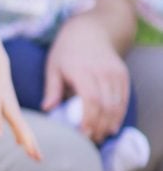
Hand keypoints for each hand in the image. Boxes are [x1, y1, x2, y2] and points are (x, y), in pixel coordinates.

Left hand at [0, 69, 41, 160]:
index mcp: (13, 115)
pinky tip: (17, 143)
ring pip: (23, 131)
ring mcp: (13, 112)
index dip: (29, 144)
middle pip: (27, 133)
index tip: (36, 156)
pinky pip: (17, 127)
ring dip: (28, 142)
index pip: (23, 133)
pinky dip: (19, 135)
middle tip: (40, 160)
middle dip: (33, 146)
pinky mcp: (8, 110)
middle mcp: (16, 114)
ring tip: (33, 154)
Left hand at [43, 15, 129, 141]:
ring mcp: (114, 72)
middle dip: (99, 126)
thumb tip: (47, 109)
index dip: (89, 119)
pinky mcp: (122, 74)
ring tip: (100, 136)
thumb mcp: (53, 66)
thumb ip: (52, 88)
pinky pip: (123, 98)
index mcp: (81, 70)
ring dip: (110, 122)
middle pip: (105, 104)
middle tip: (91, 140)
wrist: (89, 31)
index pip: (90, 99)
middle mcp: (101, 71)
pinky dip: (119, 114)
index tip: (83, 134)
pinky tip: (111, 125)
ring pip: (117, 103)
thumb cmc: (66, 51)